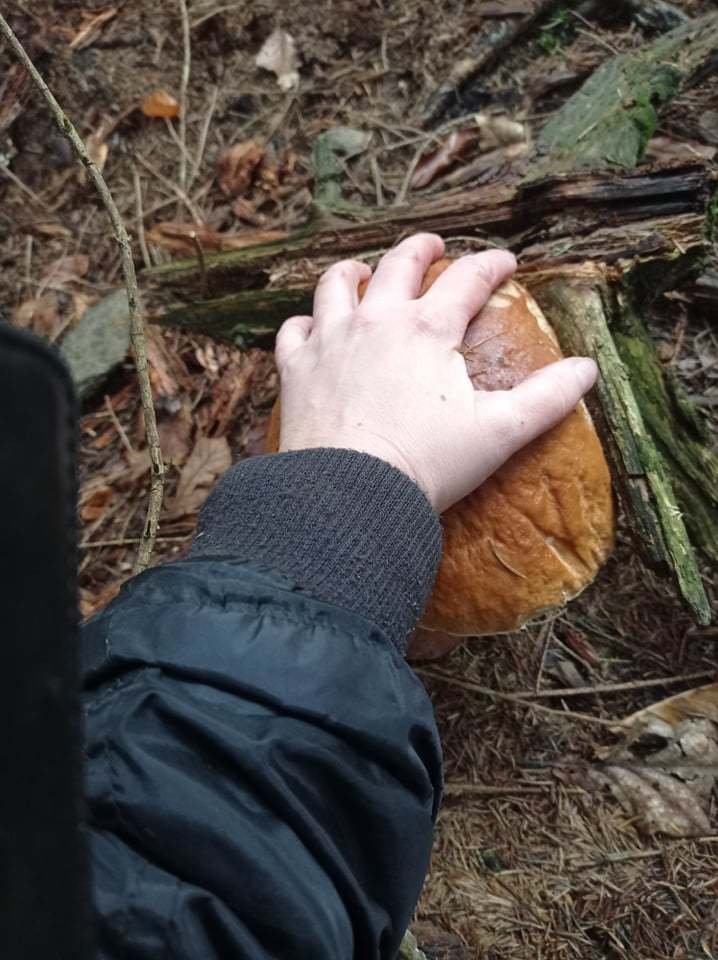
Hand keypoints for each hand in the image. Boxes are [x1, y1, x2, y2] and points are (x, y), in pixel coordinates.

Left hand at [274, 233, 596, 512]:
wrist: (348, 496)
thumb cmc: (427, 464)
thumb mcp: (499, 433)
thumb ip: (546, 398)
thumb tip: (588, 369)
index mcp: (428, 330)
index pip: (468, 279)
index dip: (491, 264)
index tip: (505, 262)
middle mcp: (376, 321)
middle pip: (399, 264)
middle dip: (421, 249)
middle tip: (433, 247)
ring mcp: (330, 341)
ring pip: (337, 285)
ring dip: (354, 272)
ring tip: (364, 272)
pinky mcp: (296, 369)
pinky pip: (295, 331)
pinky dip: (306, 324)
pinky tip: (313, 329)